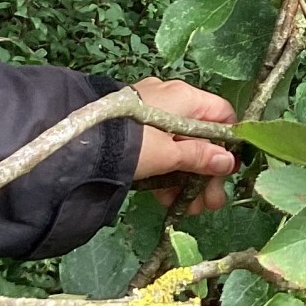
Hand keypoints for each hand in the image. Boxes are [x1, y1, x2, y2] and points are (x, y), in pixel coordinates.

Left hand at [132, 78, 237, 213]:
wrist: (77, 143)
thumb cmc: (133, 144)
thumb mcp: (170, 154)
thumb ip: (201, 158)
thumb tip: (228, 162)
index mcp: (185, 97)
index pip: (222, 115)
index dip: (229, 145)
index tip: (227, 173)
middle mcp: (170, 99)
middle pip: (201, 136)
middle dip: (206, 172)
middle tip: (210, 203)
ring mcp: (149, 114)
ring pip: (178, 146)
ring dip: (187, 178)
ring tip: (189, 209)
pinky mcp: (132, 130)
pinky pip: (158, 149)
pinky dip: (166, 172)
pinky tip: (168, 199)